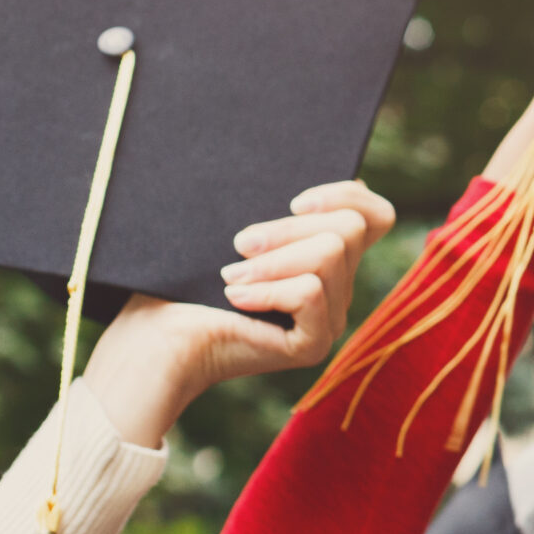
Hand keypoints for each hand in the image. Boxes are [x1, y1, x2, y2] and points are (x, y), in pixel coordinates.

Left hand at [81, 181, 395, 447]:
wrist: (155, 336)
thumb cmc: (184, 281)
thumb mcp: (241, 234)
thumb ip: (281, 214)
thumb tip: (320, 188)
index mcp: (327, 259)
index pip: (378, 217)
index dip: (346, 197)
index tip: (293, 201)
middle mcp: (339, 289)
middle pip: (349, 229)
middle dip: (289, 228)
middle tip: (239, 244)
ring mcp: (329, 320)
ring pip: (330, 256)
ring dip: (272, 260)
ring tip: (230, 275)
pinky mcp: (312, 345)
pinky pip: (311, 293)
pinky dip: (268, 289)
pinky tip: (234, 297)